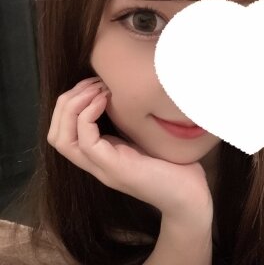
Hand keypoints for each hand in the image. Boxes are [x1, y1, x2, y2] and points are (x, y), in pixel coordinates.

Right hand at [47, 77, 212, 222]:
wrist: (189, 198)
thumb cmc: (174, 166)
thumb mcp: (146, 138)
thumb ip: (130, 123)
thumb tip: (126, 95)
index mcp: (102, 156)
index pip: (63, 133)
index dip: (70, 104)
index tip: (93, 84)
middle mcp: (96, 163)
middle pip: (56, 134)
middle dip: (67, 102)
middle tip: (91, 82)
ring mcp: (103, 168)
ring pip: (63, 139)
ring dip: (74, 106)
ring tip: (96, 88)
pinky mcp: (116, 169)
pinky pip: (87, 141)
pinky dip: (88, 115)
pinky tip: (105, 100)